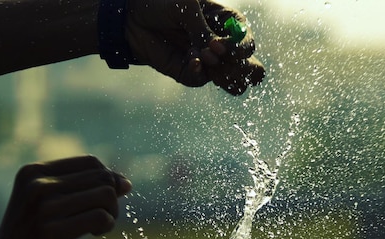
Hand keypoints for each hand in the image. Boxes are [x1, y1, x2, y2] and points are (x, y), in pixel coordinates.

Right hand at [0, 155, 130, 238]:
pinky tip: (95, 236)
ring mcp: (44, 206)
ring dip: (111, 214)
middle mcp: (37, 183)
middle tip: (103, 220)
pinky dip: (106, 226)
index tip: (105, 204)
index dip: (109, 181)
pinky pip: (100, 217)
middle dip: (113, 200)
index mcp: (33, 171)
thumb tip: (126, 183)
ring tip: (98, 228)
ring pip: (106, 195)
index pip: (91, 162)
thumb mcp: (48, 207)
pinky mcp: (52, 231)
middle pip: (102, 177)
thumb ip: (81, 191)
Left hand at [126, 0, 264, 94]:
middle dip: (237, 68)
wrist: (133, 17)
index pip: (249, 44)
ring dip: (222, 75)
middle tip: (215, 57)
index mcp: (228, 23)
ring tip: (204, 59)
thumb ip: (203, 30)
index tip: (219, 46)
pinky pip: (203, 81)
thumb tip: (216, 54)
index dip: (240, 49)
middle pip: (251, 69)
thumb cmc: (162, 3)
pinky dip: (197, 72)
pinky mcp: (191, 74)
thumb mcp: (186, 8)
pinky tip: (189, 60)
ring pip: (234, 83)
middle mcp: (223, 46)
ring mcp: (209, 63)